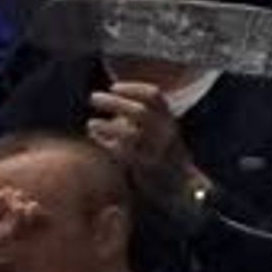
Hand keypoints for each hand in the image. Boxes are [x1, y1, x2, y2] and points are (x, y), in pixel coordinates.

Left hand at [85, 80, 193, 207]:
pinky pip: (122, 155)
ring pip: (130, 135)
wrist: (181, 185)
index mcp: (169, 119)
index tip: (113, 86)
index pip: (154, 96)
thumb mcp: (157, 130)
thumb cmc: (160, 153)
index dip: (133, 88)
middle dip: (114, 102)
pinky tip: (95, 138)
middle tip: (93, 97)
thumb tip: (109, 98)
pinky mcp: (145, 169)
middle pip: (139, 112)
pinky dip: (106, 144)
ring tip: (90, 122)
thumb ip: (138, 116)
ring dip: (106, 127)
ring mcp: (156, 151)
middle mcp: (166, 133)